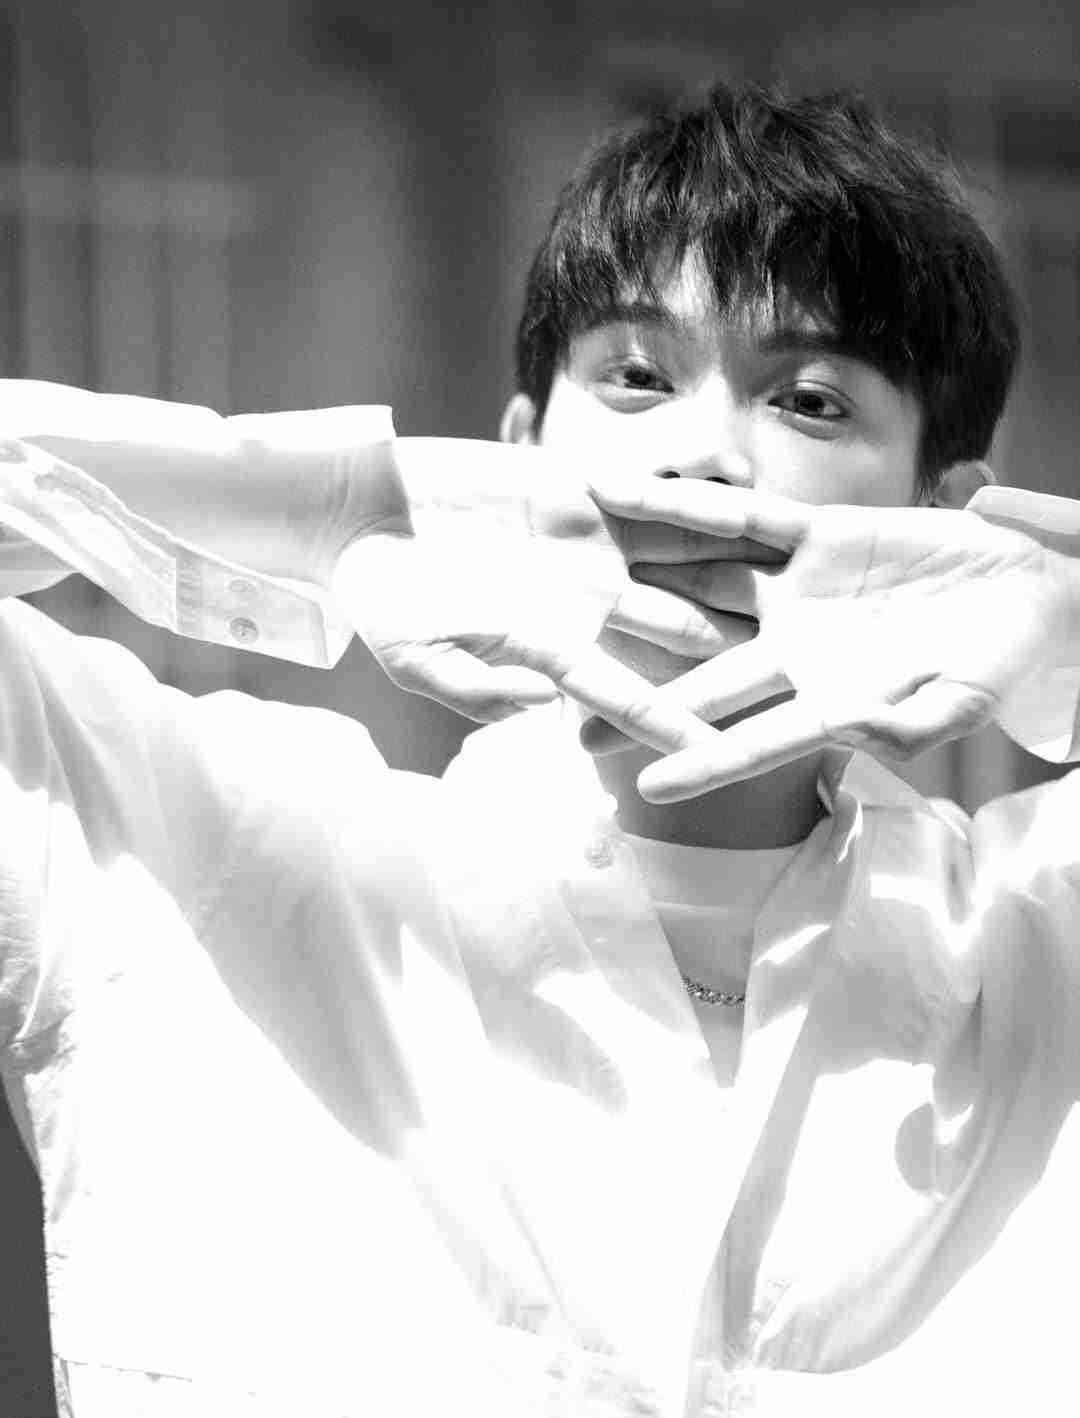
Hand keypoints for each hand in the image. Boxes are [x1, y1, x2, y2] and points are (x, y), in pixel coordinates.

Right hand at [332, 438, 762, 751]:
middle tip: (807, 652)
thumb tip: (547, 707)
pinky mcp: (581, 486)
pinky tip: (746, 484)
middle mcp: (588, 599)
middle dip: (738, 637)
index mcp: (554, 648)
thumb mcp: (419, 660)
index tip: (721, 753)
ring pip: (679, 552)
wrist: (365, 518)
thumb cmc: (386, 601)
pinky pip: (650, 487)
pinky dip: (694, 485)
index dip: (674, 723)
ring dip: (734, 556)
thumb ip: (479, 690)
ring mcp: (591, 541)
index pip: (628, 694)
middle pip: (679, 623)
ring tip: (798, 560)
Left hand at [581, 479, 1077, 800]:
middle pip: (697, 672)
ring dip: (637, 584)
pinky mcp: (812, 533)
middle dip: (633, 690)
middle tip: (559, 704)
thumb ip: (909, 726)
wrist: (1023, 589)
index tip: (644, 786)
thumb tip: (857, 739)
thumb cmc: (993, 664)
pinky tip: (621, 493)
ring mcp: (795, 591)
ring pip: (701, 588)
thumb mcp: (957, 705)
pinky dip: (683, 503)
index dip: (700, 762)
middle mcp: (792, 651)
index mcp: (822, 703)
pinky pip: (739, 515)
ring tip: (564, 584)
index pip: (749, 739)